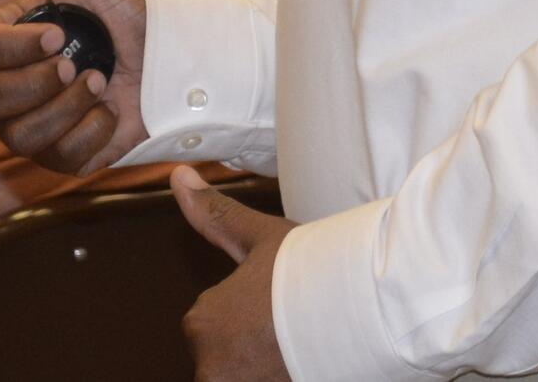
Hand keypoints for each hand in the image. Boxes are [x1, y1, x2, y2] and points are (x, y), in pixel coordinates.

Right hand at [0, 0, 147, 174]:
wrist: (175, 55)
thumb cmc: (126, 9)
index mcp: (8, 39)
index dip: (7, 48)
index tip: (56, 34)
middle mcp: (10, 84)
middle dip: (29, 85)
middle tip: (73, 65)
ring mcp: (33, 124)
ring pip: (17, 135)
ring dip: (67, 107)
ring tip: (102, 81)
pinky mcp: (63, 156)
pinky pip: (58, 159)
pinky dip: (92, 132)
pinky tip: (112, 109)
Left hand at [173, 166, 296, 380]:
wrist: (359, 310)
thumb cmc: (306, 270)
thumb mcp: (258, 237)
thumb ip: (215, 213)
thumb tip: (178, 176)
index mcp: (201, 324)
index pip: (211, 320)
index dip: (246, 306)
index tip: (273, 299)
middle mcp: (209, 368)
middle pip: (226, 353)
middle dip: (252, 341)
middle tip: (287, 321)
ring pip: (243, 370)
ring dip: (264, 363)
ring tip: (298, 343)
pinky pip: (264, 381)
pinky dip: (278, 374)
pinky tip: (300, 362)